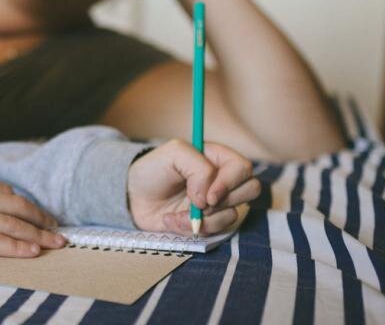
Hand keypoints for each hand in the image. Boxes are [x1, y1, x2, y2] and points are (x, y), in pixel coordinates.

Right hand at [0, 160, 65, 256]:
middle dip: (42, 220)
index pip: (8, 194)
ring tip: (56, 243)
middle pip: (18, 209)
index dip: (29, 206)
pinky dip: (17, 246)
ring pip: (13, 225)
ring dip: (39, 234)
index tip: (42, 216)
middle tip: (60, 231)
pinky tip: (33, 251)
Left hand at [126, 139, 260, 235]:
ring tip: (176, 213)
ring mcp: (217, 203)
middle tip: (197, 204)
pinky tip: (171, 220)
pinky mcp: (208, 222)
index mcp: (217, 157)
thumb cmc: (153, 168)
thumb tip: (208, 198)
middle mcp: (223, 180)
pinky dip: (190, 228)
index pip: (242, 168)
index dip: (229, 183)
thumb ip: (197, 167)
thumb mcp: (172, 153)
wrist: (134, 195)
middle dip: (222, 202)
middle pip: (250, 190)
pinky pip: (215, 231)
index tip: (208, 195)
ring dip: (203, 219)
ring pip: (232, 215)